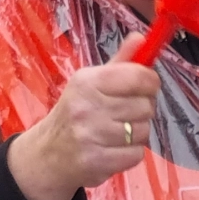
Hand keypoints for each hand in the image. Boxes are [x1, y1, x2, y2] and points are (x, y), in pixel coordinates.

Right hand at [7, 33, 160, 199]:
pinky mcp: (97, 162)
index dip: (151, 82)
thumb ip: (120, 63)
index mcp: (88, 81)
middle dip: (142, 110)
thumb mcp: (91, 82)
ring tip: (117, 132)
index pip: (137, 76)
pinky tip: (114, 149)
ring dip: (136, 133)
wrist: (47, 154)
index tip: (147, 87)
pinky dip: (130, 153)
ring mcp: (91, 136)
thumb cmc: (75, 113)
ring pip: (143, 131)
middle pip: (145, 106)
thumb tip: (142, 38)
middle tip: (125, 112)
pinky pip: (136, 154)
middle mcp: (87, 106)